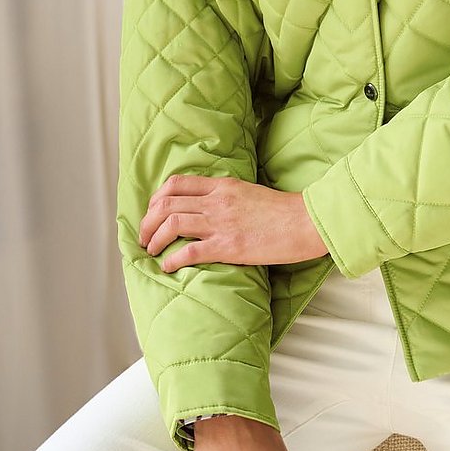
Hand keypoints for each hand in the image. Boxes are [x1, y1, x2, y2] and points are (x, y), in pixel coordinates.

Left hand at [138, 174, 329, 271]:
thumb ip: (226, 196)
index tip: (151, 213)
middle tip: (144, 237)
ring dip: (154, 239)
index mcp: (223, 185)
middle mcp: (217, 201)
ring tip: (151, 251)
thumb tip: (206, 205)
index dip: (156, 198)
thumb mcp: (249, 192)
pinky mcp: (228, 247)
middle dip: (147, 221)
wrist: (306, 222)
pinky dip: (172, 260)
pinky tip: (168, 267)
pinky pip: (189, 251)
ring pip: (172, 224)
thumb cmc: (282, 211)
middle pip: (166, 203)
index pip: (177, 183)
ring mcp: (221, 223)